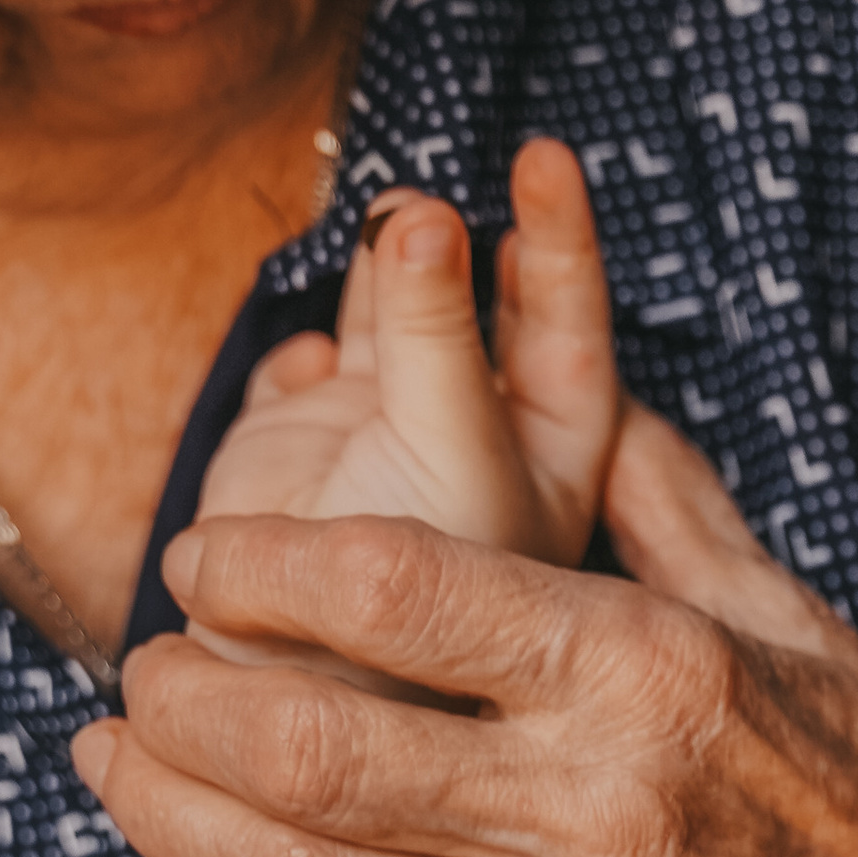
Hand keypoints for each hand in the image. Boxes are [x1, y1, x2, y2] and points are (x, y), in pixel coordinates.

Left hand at [76, 414, 857, 856]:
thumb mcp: (783, 610)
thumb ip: (650, 497)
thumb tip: (557, 372)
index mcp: (644, 669)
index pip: (394, 592)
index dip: (261, 568)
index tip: (209, 560)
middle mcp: (596, 810)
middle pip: (313, 747)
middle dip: (183, 702)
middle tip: (142, 668)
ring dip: (170, 833)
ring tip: (111, 773)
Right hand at [201, 137, 621, 567]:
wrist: (289, 694)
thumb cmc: (417, 605)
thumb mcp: (449, 456)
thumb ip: (435, 339)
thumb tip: (426, 215)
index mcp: (550, 455)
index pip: (568, 332)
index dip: (558, 244)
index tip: (543, 161)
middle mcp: (474, 439)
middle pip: (484, 313)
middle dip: (468, 246)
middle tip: (445, 183)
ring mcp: (384, 432)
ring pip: (394, 320)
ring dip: (388, 269)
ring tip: (386, 217)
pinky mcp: (298, 439)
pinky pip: (306, 367)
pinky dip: (305, 351)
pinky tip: (308, 362)